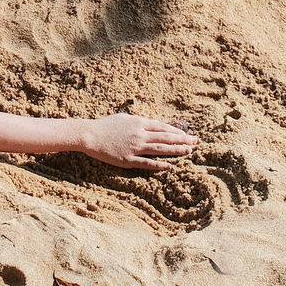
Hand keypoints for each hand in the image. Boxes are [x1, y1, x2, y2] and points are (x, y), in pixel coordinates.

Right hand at [80, 114, 197, 170]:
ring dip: (176, 151)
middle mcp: (139, 134)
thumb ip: (139, 122)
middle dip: (182, 140)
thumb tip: (153, 124)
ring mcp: (135, 148)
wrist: (90, 135)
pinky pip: (147, 163)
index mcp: (139, 123)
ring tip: (188, 152)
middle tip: (196, 142)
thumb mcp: (124, 118)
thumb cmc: (106, 125)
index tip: (187, 135)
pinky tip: (170, 166)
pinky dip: (160, 165)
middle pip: (165, 138)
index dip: (177, 131)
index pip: (163, 127)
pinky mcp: (128, 159)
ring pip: (160, 149)